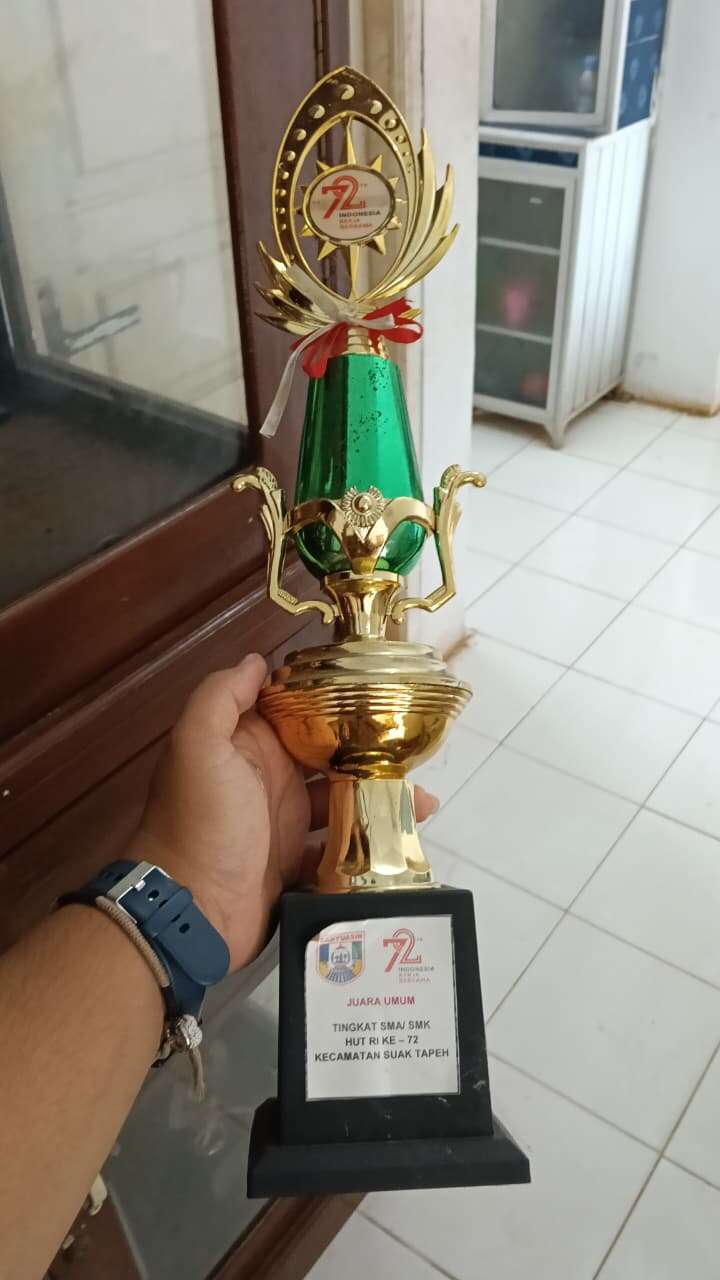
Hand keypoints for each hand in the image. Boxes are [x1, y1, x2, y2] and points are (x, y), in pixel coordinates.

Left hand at [126, 655, 437, 970]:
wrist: (188, 914)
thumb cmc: (199, 822)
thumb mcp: (198, 746)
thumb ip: (221, 697)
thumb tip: (259, 659)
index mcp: (247, 745)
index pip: (296, 709)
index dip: (334, 698)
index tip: (381, 690)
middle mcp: (266, 779)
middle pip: (327, 755)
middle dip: (369, 751)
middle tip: (415, 751)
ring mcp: (282, 824)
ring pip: (340, 802)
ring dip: (376, 800)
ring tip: (422, 802)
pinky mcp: (295, 865)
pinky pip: (339, 849)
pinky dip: (367, 845)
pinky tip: (402, 844)